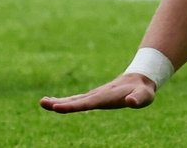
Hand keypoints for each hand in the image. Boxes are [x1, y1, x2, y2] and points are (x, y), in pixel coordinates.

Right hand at [39, 73, 157, 113]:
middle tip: (42, 103)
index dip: (72, 106)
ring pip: (74, 99)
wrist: (141, 79)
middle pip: (75, 100)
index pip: (86, 103)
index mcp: (105, 96)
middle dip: (59, 103)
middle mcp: (97, 95)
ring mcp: (95, 95)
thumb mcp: (144, 96)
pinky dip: (66, 102)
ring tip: (43, 103)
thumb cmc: (143, 90)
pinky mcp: (95, 97)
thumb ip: (138, 99)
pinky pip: (77, 100)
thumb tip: (130, 101)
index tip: (57, 107)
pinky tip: (56, 105)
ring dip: (59, 102)